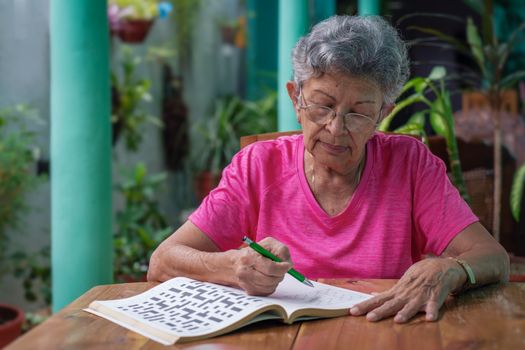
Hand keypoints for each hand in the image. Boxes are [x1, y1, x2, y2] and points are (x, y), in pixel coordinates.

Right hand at [233, 237, 292, 295]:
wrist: (235, 264)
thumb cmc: (255, 251)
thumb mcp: (268, 244)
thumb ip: (281, 251)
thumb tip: (288, 265)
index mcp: (249, 258)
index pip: (270, 268)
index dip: (282, 268)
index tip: (287, 265)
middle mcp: (244, 272)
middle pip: (271, 279)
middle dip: (280, 274)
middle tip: (280, 268)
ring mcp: (246, 284)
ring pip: (271, 286)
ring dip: (276, 279)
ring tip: (271, 272)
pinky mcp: (250, 292)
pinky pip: (268, 291)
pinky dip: (271, 285)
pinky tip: (266, 277)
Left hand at [350, 258, 465, 322]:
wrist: (440, 266)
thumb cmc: (419, 276)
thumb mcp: (402, 283)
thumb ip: (390, 293)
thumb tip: (373, 296)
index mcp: (397, 291)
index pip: (378, 300)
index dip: (365, 306)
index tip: (352, 311)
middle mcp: (406, 294)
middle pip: (391, 304)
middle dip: (380, 312)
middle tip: (370, 318)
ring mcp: (420, 295)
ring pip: (412, 306)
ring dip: (405, 312)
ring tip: (398, 320)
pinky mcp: (435, 297)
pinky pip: (435, 305)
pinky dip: (433, 311)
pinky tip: (430, 318)